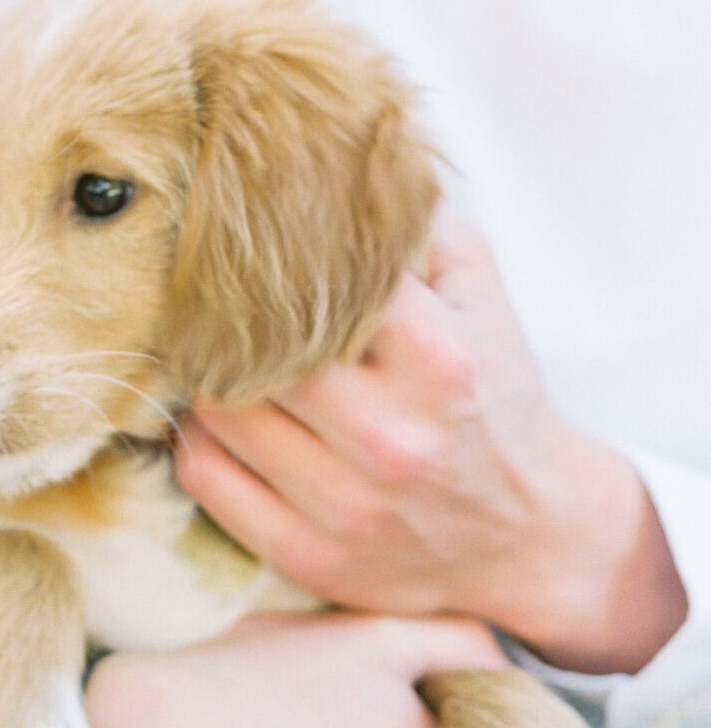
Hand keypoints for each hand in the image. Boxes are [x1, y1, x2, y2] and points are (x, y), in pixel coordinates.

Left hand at [176, 212, 686, 673]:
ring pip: (218, 411)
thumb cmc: (491, 397)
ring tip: (217, 353)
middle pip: (253, 350)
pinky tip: (221, 417)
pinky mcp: (310, 557)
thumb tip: (323, 171)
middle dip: (226, 318)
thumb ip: (413, 228)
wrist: (529, 536)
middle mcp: (394, 439)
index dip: (276, 262)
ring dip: (207, 375)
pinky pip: (206, 478)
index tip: (253, 247)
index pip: (319, 286)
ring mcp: (349, 507)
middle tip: (208, 294)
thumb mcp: (480, 296)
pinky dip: (198, 438)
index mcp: (441, 363)